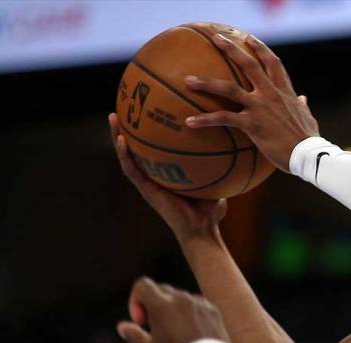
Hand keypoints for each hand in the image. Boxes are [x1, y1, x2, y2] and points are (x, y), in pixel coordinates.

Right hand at [108, 112, 228, 241]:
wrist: (202, 231)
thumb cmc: (211, 210)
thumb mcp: (218, 180)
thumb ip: (223, 163)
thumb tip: (236, 142)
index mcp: (167, 171)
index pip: (155, 146)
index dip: (150, 129)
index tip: (148, 107)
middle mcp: (154, 175)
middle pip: (138, 146)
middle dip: (131, 126)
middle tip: (125, 104)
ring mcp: (147, 182)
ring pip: (127, 155)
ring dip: (118, 136)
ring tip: (114, 116)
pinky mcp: (145, 190)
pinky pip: (131, 170)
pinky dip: (125, 155)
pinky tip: (122, 139)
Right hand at [117, 277, 230, 342]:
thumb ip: (133, 335)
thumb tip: (122, 326)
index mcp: (162, 305)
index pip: (142, 285)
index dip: (135, 300)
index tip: (142, 322)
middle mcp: (182, 299)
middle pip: (161, 290)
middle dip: (153, 305)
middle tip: (156, 329)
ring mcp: (200, 303)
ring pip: (180, 297)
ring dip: (173, 308)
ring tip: (176, 333)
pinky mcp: (213, 310)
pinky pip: (197, 304)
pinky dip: (190, 313)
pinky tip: (192, 333)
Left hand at [184, 34, 318, 171]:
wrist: (308, 155)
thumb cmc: (309, 140)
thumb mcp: (308, 119)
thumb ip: (303, 107)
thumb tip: (303, 100)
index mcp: (285, 92)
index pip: (273, 64)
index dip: (261, 49)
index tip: (250, 38)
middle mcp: (271, 94)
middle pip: (248, 65)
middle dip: (232, 49)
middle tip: (217, 39)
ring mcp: (260, 107)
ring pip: (228, 88)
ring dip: (206, 83)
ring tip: (188, 80)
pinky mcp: (252, 124)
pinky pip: (224, 118)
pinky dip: (205, 119)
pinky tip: (190, 122)